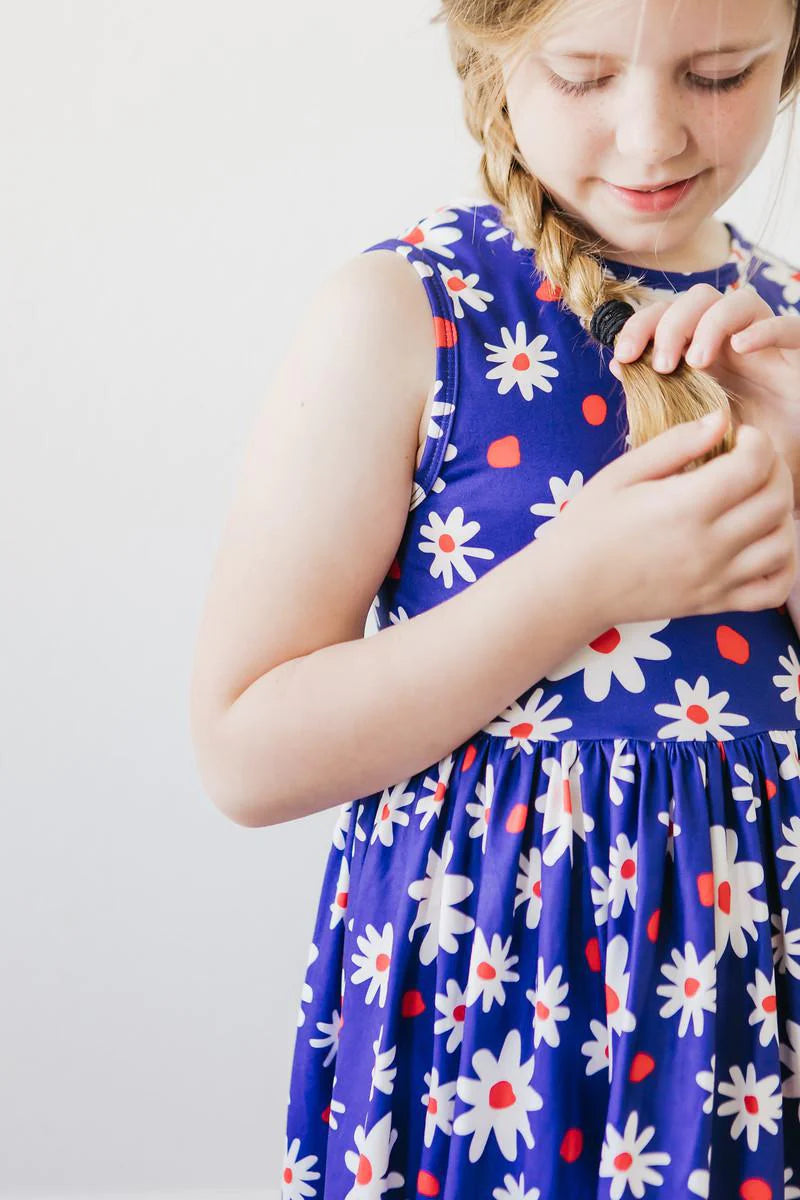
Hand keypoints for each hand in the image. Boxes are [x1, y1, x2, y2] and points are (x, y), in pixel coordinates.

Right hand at [540, 411, 796, 623]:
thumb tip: (721, 421)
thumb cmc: (588, 525)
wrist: (569, 587)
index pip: (754, 465)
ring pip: (783, 544)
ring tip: (756, 500)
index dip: (757, 441)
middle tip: (752, 462)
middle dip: (775, 470)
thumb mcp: (622, 473)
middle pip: (776, 501)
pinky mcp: (714, 604)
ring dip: (781, 515)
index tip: (738, 437)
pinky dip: (784, 567)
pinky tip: (763, 545)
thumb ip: (675, 445)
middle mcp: (709, 545)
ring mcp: (716, 579)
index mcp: (686, 506)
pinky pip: (773, 591)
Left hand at [608, 283, 799, 510]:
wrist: (770, 475)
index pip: (666, 314)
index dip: (640, 325)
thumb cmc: (727, 450)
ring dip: (710, 324)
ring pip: (739, 300)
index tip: (623, 357)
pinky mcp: (798, 356)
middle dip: (671, 323)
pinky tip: (741, 348)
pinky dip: (763, 330)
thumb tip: (619, 365)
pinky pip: (789, 326)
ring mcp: (765, 345)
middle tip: (661, 365)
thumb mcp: (684, 426)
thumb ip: (655, 396)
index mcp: (698, 351)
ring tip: (697, 363)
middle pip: (699, 298)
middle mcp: (730, 340)